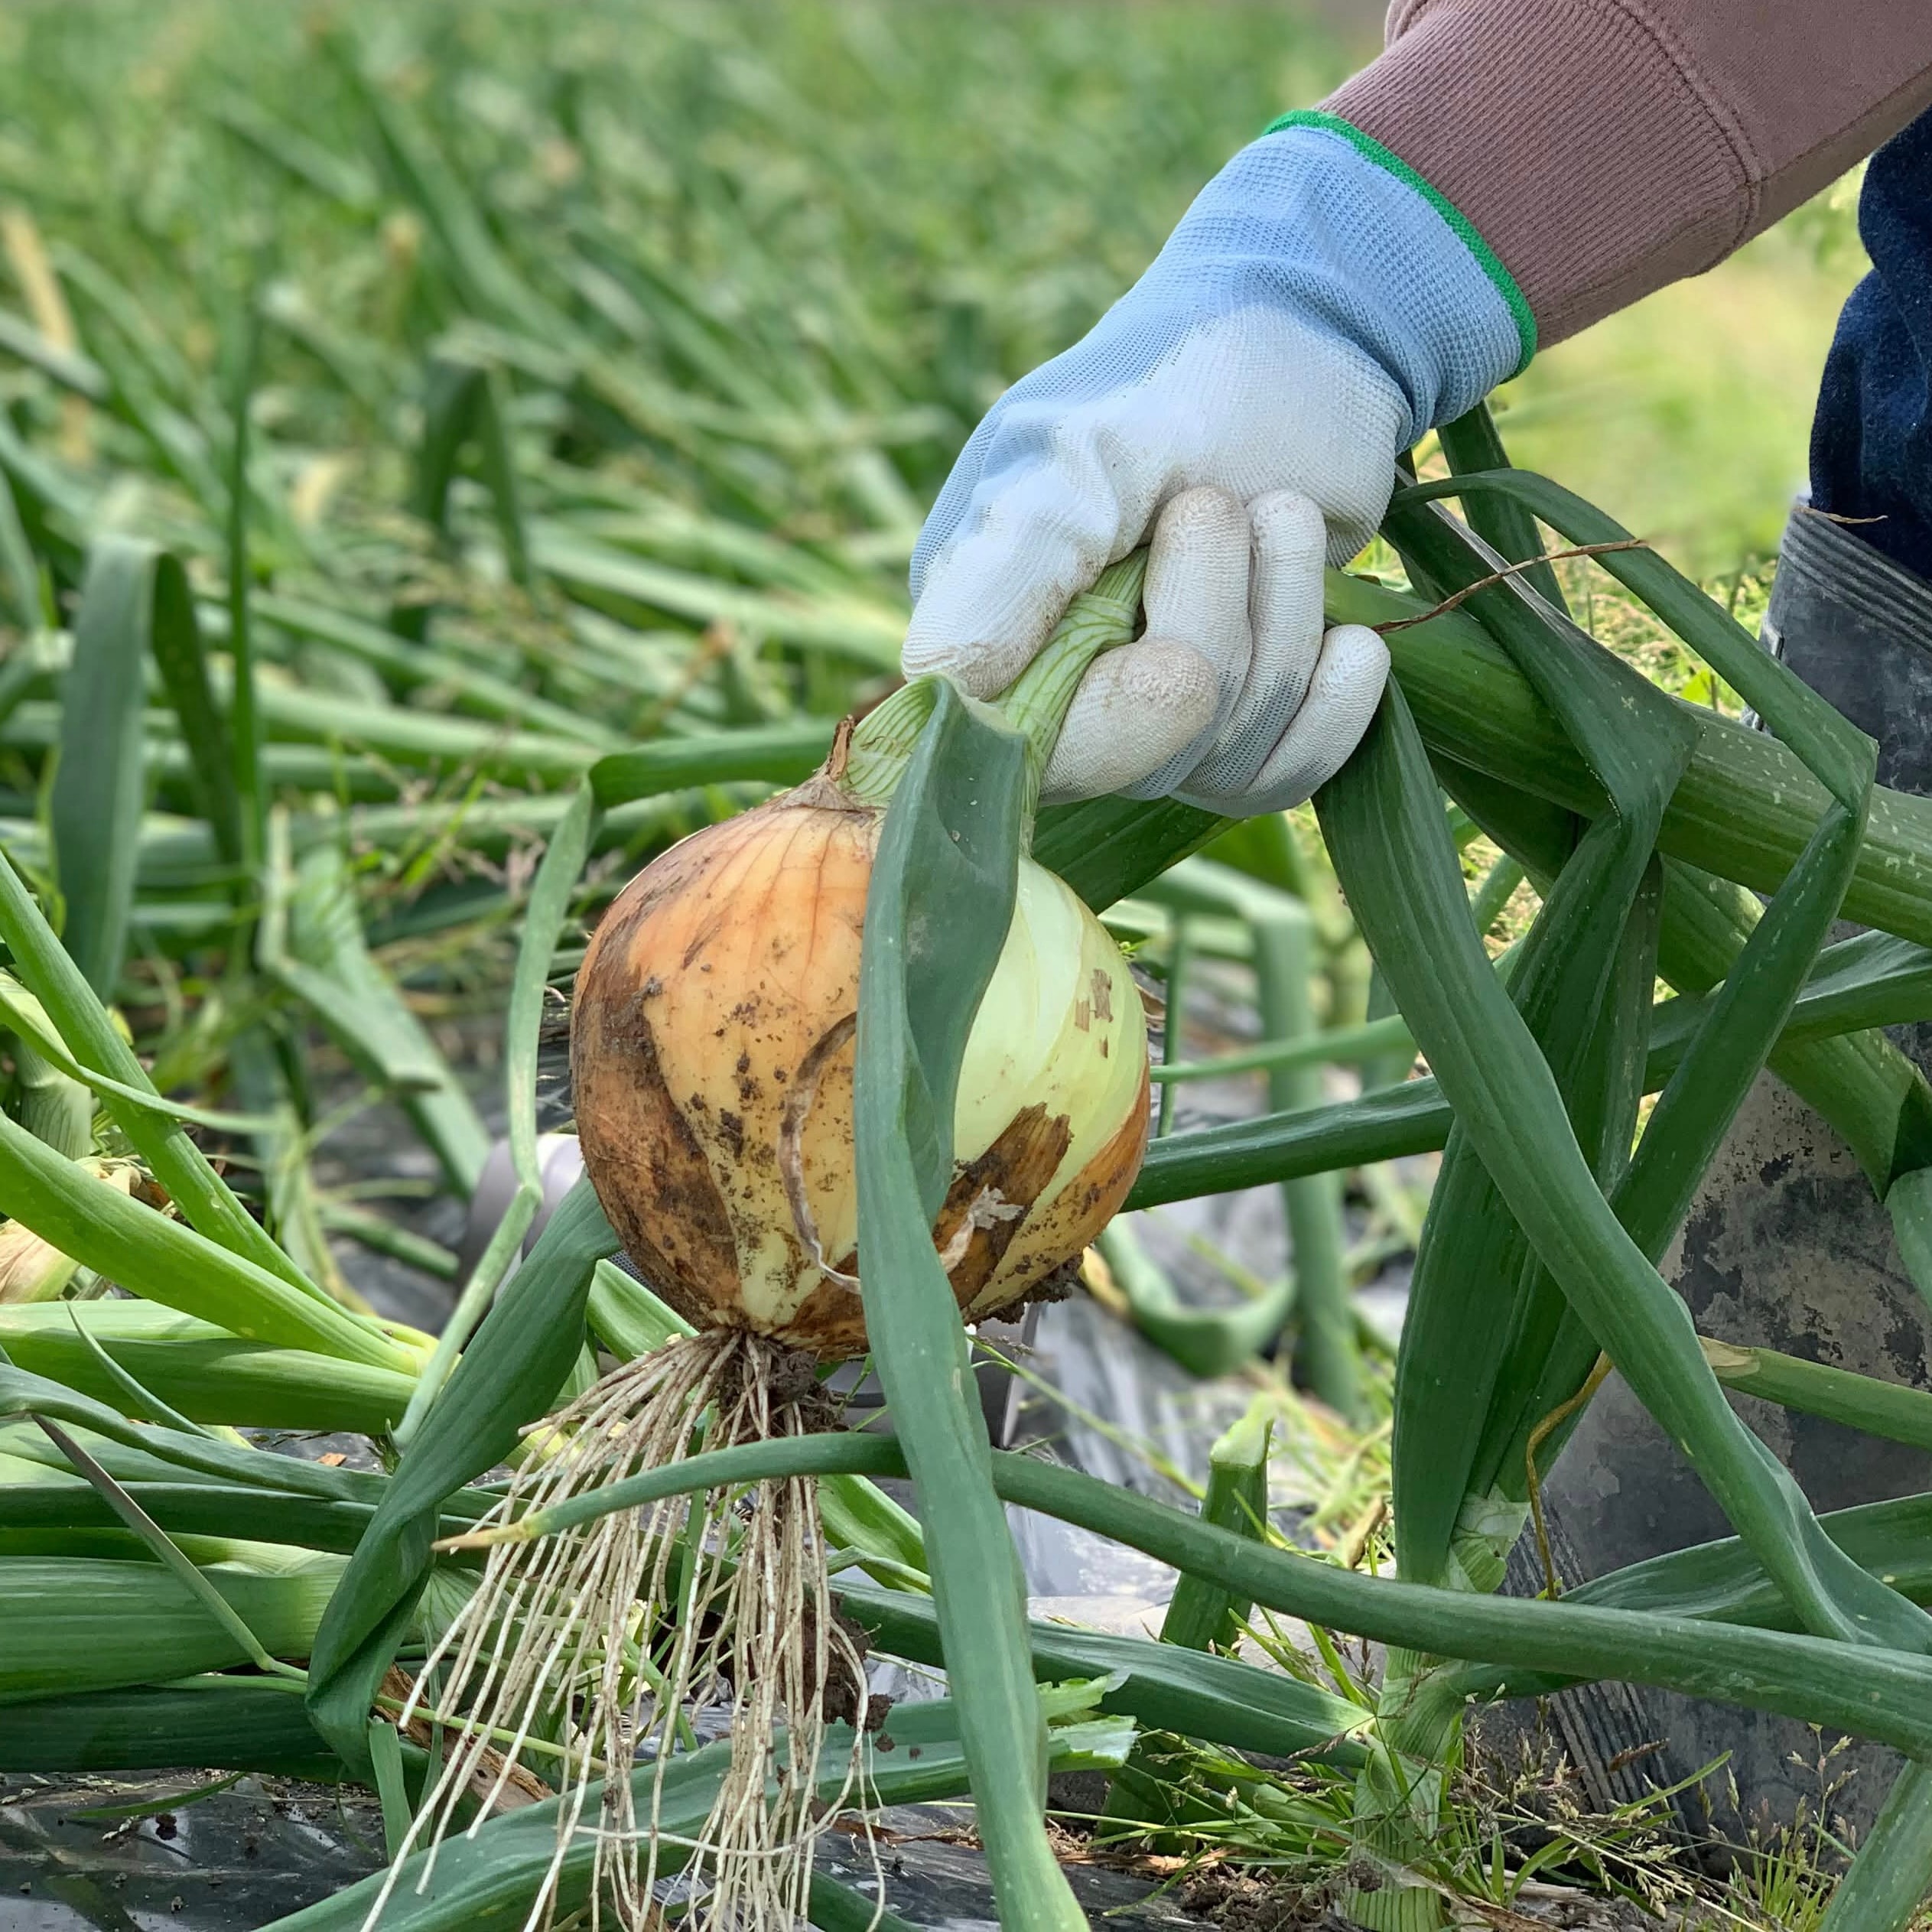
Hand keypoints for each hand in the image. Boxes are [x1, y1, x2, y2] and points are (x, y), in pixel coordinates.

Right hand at [904, 120, 1524, 810]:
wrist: (1310, 352)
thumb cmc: (1178, 382)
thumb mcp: (1084, 453)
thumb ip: (1011, 566)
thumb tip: (937, 687)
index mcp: (982, 631)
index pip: (1014, 756)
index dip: (1110, 729)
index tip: (1172, 652)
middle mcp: (1055, 697)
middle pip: (1144, 758)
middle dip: (1214, 627)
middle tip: (1220, 508)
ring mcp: (1148, 727)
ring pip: (1225, 763)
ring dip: (1282, 622)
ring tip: (1280, 515)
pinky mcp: (1234, 733)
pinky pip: (1284, 781)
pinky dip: (1335, 706)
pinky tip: (1353, 640)